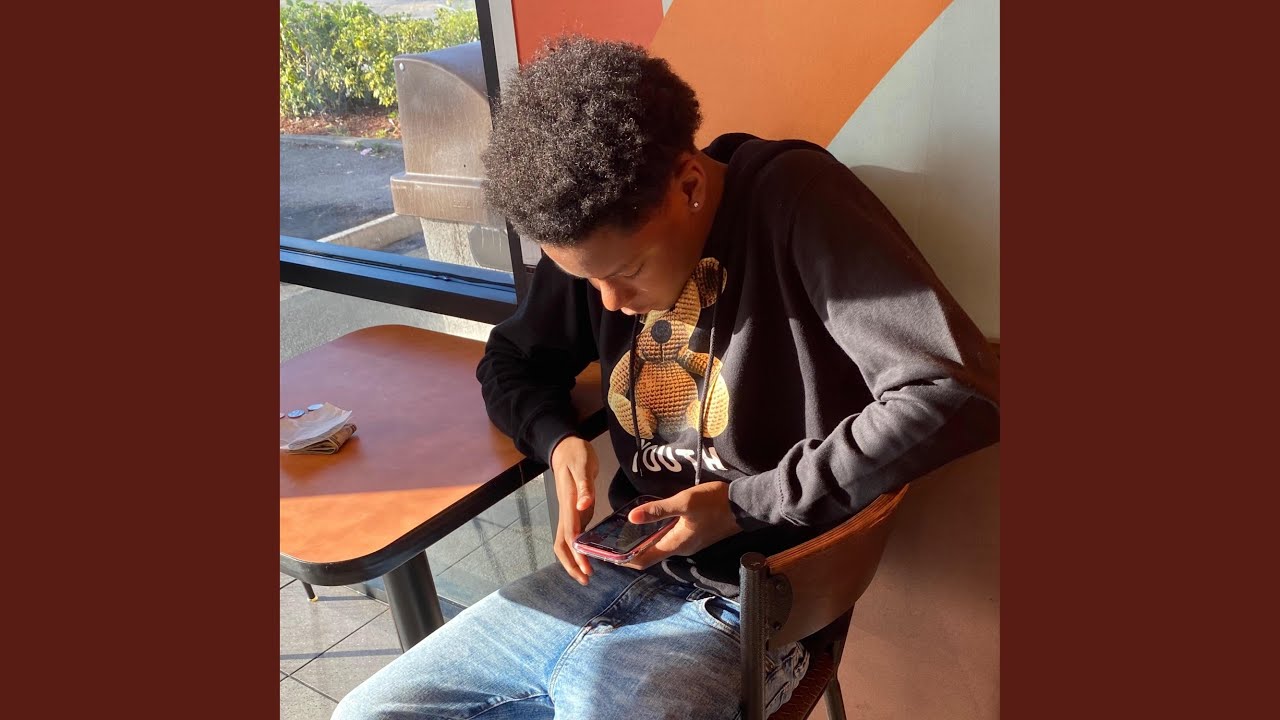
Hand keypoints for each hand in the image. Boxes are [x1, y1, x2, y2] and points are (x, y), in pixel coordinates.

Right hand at [549, 436, 598, 584]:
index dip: (577, 554)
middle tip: (585, 580)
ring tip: (587, 573)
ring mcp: (569, 512)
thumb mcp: (582, 466)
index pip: (570, 535)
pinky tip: (588, 553)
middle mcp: (567, 511)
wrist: (565, 446)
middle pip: (562, 545)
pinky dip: (579, 548)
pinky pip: (574, 534)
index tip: (586, 569)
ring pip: (566, 541)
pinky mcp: (575, 510)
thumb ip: (584, 487)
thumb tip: (583, 507)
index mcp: (569, 503)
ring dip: (573, 559)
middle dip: (571, 564)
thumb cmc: (576, 454)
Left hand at [622, 482, 742, 570]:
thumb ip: (658, 510)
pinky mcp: (696, 536)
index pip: (643, 560)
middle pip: (650, 554)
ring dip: (644, 542)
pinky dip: (657, 535)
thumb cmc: (714, 503)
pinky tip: (652, 522)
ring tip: (626, 530)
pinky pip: (671, 539)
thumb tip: (631, 518)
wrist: (745, 505)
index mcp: (675, 544)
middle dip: (631, 549)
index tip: (606, 554)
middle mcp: (681, 549)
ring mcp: (690, 543)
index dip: (624, 559)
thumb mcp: (684, 502)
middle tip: (611, 538)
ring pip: (661, 546)